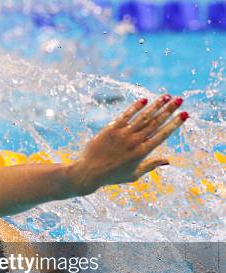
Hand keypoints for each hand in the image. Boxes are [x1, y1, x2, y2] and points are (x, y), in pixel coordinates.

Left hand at [70, 95, 188, 194]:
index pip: (162, 135)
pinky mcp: (111, 129)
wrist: (88, 172)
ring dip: (156, 106)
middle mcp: (134, 142)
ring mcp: (122, 135)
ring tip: (167, 96)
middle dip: (169, 110)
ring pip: (143, 117)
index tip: (184, 114)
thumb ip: (151, 166)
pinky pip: (125, 115)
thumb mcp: (133, 175)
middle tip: (180, 100)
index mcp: (142, 153)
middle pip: (155, 123)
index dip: (174, 124)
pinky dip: (135, 107)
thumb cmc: (112, 176)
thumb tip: (168, 161)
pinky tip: (145, 100)